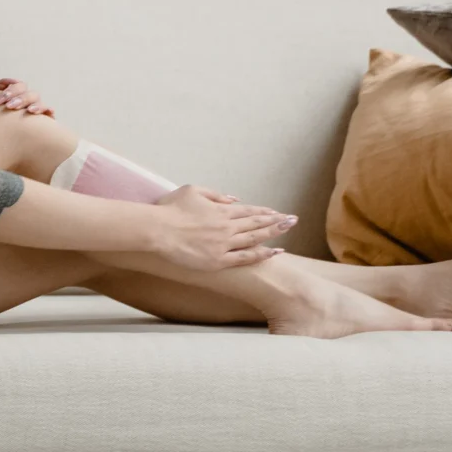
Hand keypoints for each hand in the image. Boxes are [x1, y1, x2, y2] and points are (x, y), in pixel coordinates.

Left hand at [0, 76, 53, 116]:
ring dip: (35, 104)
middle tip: (9, 107)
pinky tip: (47, 114)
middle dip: (20, 97)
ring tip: (28, 111)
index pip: (16, 85)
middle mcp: (21, 102)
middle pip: (28, 92)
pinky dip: (49, 111)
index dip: (10, 90)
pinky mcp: (38, 124)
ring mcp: (30, 112)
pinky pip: (48, 114)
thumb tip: (0, 83)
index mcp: (9, 95)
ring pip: (38, 101)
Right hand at [150, 183, 293, 268]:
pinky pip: (245, 258)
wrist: (159, 230)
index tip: (277, 212)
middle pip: (257, 223)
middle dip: (277, 221)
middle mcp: (227, 226)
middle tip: (293, 219)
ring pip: (255, 239)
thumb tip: (234, 199)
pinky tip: (274, 252)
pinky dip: (261, 254)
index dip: (264, 212)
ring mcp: (224, 244)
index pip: (248, 211)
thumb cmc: (171, 209)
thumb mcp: (193, 191)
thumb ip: (215, 195)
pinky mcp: (219, 260)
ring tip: (288, 230)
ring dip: (273, 234)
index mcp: (221, 210)